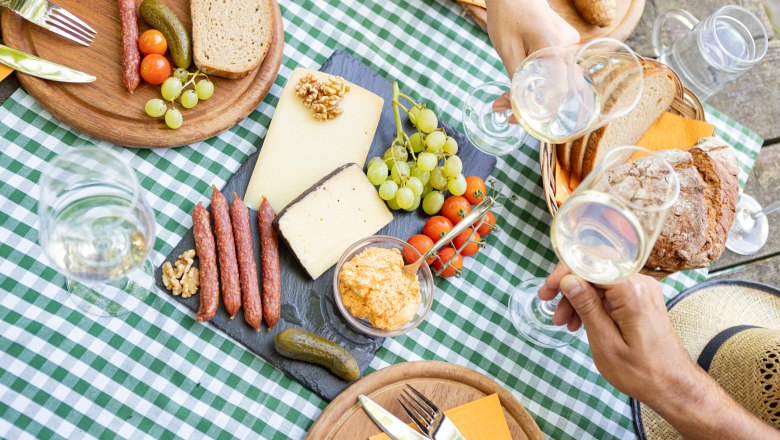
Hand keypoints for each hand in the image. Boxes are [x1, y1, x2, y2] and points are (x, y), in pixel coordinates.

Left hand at [485, 0, 578, 119]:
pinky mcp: (566, 46)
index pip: (559, 89)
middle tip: (513, 115)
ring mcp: (571, 45)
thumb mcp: (507, 50)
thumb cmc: (508, 17)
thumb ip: (517, 79)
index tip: (518, 119)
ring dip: (541, 96)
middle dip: (541, 107)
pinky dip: (543, 83)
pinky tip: (520, 86)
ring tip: (508, 101)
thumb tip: (516, 107)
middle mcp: (569, 47)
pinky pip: (560, 71)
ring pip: (564, 82)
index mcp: (554, 46)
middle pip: (566, 90)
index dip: (542, 110)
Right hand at [540, 263, 778, 438]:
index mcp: (632, 291)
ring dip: (578, 298)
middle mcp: (639, 283)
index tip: (547, 291)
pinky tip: (580, 322)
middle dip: (568, 287)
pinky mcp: (641, 300)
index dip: (564, 273)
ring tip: (564, 323)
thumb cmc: (642, 372)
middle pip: (594, 270)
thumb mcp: (605, 342)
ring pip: (599, 282)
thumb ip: (587, 306)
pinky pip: (610, 293)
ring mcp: (642, 290)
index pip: (591, 264)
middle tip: (549, 305)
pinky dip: (592, 304)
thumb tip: (568, 279)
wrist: (673, 386)